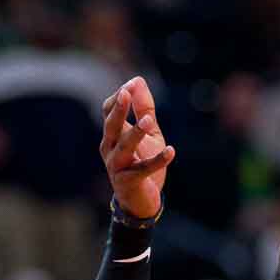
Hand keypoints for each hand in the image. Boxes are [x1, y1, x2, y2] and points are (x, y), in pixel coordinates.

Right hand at [99, 76, 174, 219]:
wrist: (140, 200)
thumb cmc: (141, 161)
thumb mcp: (148, 132)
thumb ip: (144, 108)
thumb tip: (138, 79)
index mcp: (112, 134)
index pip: (108, 110)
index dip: (119, 97)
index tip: (132, 84)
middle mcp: (110, 148)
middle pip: (111, 125)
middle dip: (119, 109)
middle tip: (126, 93)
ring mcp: (117, 166)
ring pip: (124, 146)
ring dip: (136, 133)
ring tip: (148, 121)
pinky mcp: (129, 182)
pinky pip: (143, 169)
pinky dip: (157, 160)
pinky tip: (171, 151)